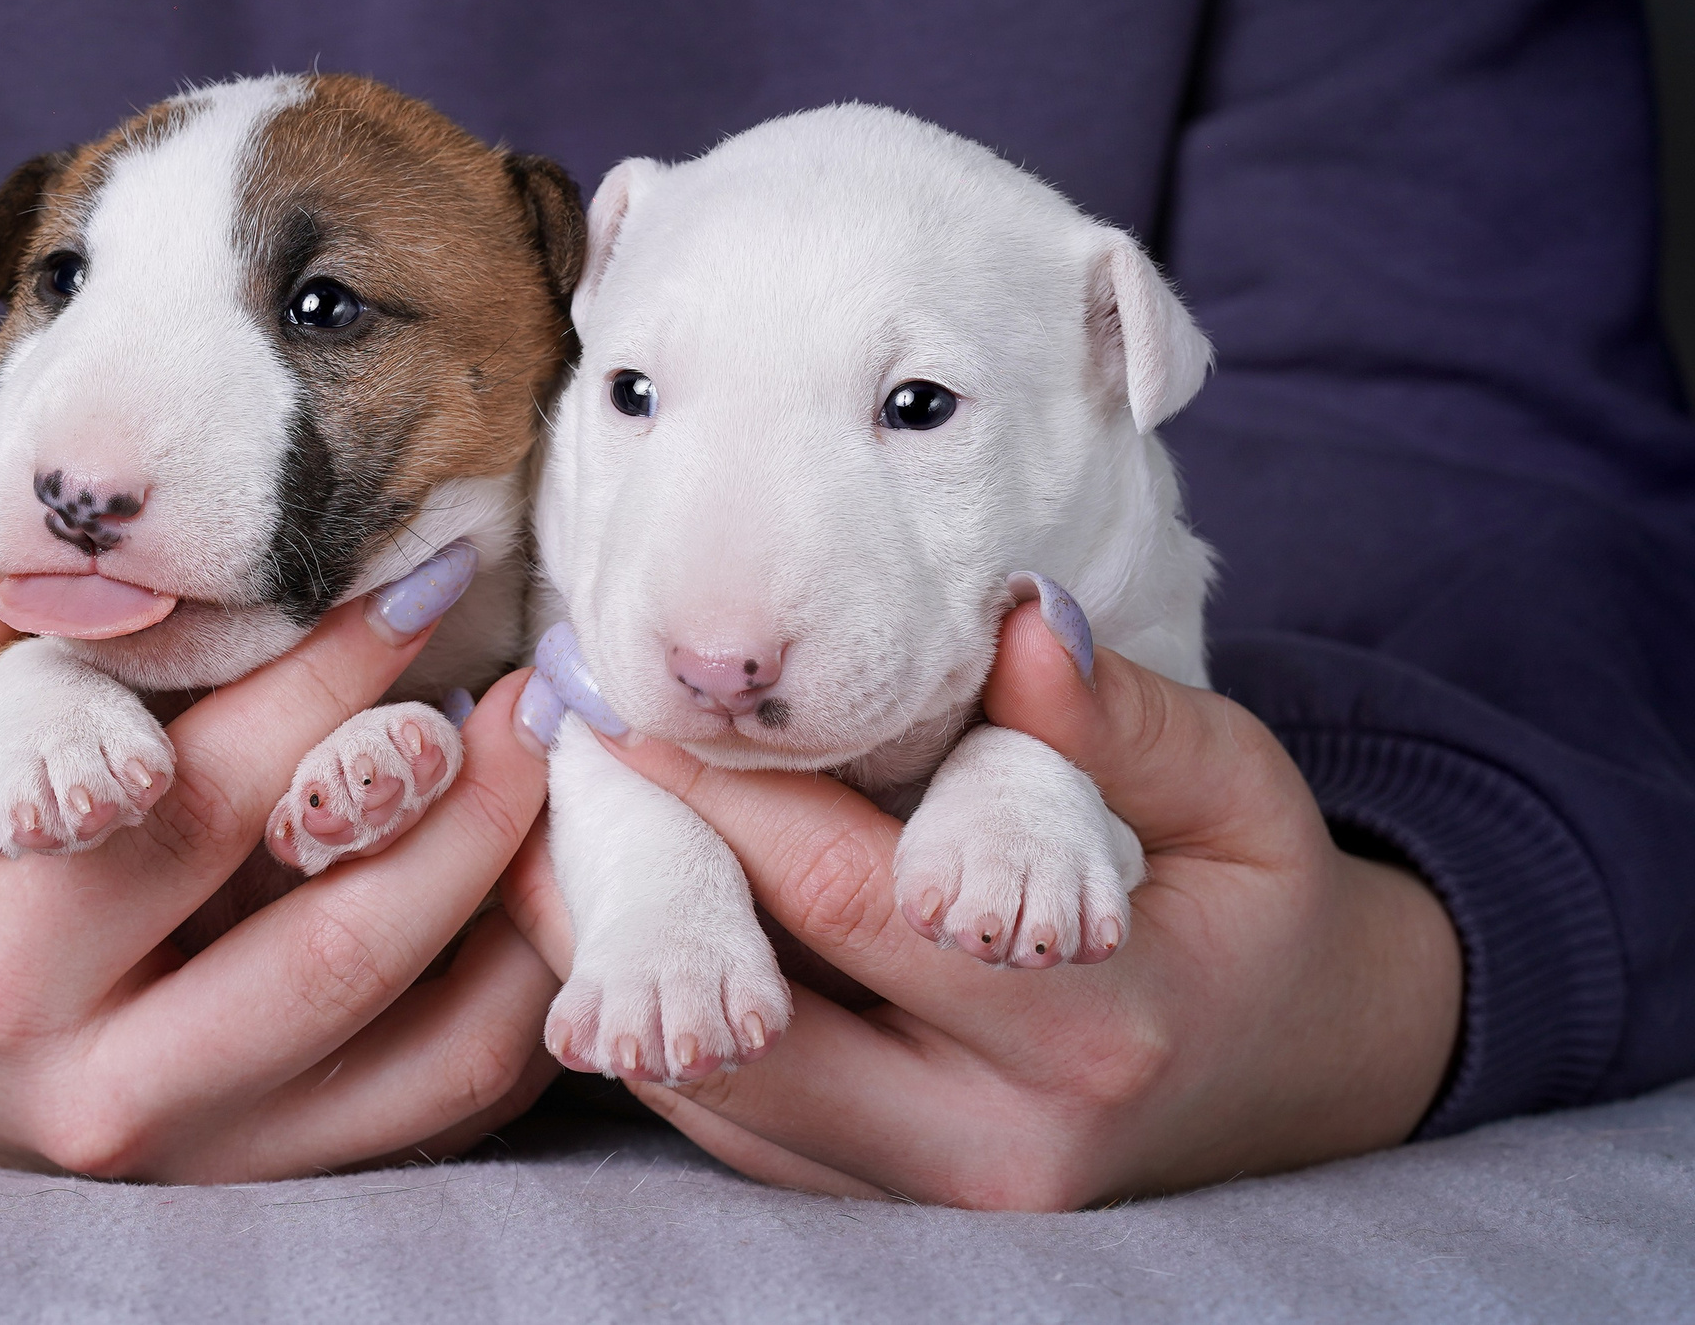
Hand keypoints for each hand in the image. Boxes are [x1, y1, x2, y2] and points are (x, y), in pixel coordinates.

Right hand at [0, 500, 558, 1180]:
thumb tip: (0, 438)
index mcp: (6, 954)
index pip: (209, 798)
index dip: (330, 678)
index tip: (423, 575)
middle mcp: (107, 1082)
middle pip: (343, 942)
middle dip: (467, 797)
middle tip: (534, 683)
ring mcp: (202, 1154)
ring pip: (424, 1050)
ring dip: (518, 900)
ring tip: (561, 772)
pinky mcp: (266, 1181)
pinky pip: (439, 1110)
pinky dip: (518, 1006)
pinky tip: (538, 891)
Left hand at [502, 603, 1463, 1207]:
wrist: (1287, 1061)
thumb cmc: (1246, 897)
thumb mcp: (1230, 787)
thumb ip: (1118, 717)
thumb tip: (1019, 621)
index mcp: (1092, 1027)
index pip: (854, 899)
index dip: (723, 797)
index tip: (624, 704)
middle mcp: (999, 1143)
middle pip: (752, 1022)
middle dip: (630, 884)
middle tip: (541, 763)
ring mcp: (928, 1195)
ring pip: (713, 1094)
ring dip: (613, 964)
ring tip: (536, 828)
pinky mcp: (875, 1203)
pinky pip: (727, 1126)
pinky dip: (654, 1022)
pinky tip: (602, 913)